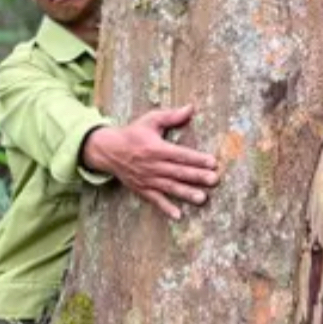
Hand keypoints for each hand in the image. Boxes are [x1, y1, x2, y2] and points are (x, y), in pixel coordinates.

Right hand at [82, 105, 219, 219]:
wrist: (108, 150)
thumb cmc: (133, 133)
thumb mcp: (150, 120)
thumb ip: (171, 116)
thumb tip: (191, 108)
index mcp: (156, 148)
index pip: (181, 154)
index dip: (197, 159)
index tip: (213, 162)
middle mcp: (153, 165)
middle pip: (178, 172)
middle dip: (197, 176)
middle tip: (214, 180)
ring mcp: (147, 179)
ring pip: (170, 187)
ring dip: (186, 193)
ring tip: (202, 198)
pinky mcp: (142, 189)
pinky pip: (155, 200)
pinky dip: (166, 208)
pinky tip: (178, 215)